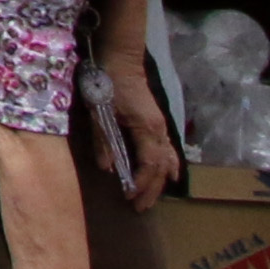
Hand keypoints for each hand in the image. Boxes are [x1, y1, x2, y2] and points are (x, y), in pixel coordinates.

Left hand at [107, 63, 180, 210]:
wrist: (120, 60)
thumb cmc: (107, 83)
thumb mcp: (99, 112)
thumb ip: (104, 140)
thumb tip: (108, 169)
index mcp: (146, 128)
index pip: (149, 164)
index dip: (141, 183)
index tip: (130, 197)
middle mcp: (159, 131)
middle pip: (161, 167)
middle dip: (152, 189)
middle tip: (140, 208)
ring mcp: (160, 127)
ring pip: (167, 160)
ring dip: (160, 181)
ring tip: (152, 198)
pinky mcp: (157, 123)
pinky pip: (168, 150)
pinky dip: (169, 165)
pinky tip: (170, 175)